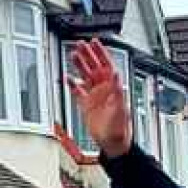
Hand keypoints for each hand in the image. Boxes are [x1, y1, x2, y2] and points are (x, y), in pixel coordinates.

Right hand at [67, 40, 131, 158]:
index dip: (101, 53)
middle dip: (88, 55)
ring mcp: (95, 97)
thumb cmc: (120, 129)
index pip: (107, 65)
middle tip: (80, 43)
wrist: (113, 144)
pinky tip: (68, 77)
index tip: (95, 42)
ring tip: (73, 54)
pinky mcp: (87, 106)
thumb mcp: (120, 108)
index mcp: (113, 89)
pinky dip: (72, 84)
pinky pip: (78, 91)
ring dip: (80, 65)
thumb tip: (116, 74)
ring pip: (86, 76)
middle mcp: (104, 90)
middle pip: (95, 67)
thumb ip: (118, 90)